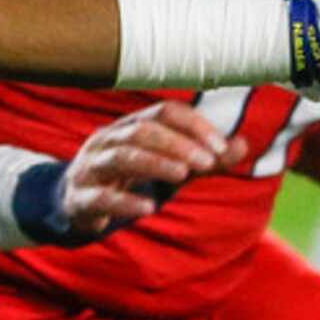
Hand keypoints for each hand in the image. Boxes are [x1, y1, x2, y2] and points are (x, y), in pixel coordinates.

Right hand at [21, 101, 250, 246]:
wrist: (75, 206)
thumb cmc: (128, 180)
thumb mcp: (170, 168)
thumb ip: (204, 159)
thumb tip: (244, 144)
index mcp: (131, 126)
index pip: (164, 111)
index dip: (193, 125)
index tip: (221, 146)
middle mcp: (109, 139)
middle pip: (143, 130)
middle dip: (178, 143)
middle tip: (208, 162)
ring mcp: (92, 167)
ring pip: (121, 156)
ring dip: (156, 163)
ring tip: (184, 174)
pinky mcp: (81, 198)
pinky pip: (101, 196)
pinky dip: (126, 201)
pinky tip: (149, 208)